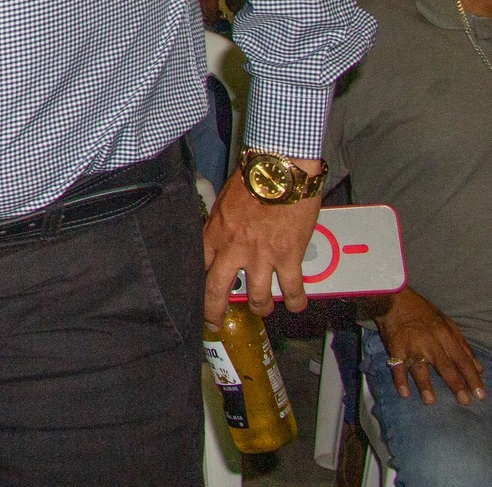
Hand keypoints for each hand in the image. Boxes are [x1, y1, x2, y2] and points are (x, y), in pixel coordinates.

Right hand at [193, 0, 239, 22]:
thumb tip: (232, 10)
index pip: (211, 13)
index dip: (217, 19)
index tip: (223, 18)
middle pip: (204, 13)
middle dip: (211, 18)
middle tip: (220, 17)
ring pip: (200, 8)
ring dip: (207, 12)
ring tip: (216, 10)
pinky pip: (198, 2)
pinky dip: (204, 6)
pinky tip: (210, 2)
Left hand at [202, 170, 321, 321]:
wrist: (279, 170)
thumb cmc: (252, 178)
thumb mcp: (225, 201)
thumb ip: (221, 224)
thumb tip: (221, 237)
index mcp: (215, 233)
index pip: (198, 267)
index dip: (196, 285)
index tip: (196, 295)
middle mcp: (233, 249)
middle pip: (217, 290)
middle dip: (214, 311)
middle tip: (215, 322)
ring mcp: (261, 256)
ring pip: (256, 298)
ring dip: (259, 307)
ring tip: (262, 309)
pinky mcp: (288, 256)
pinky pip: (292, 289)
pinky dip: (295, 301)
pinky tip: (296, 305)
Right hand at [374, 287, 484, 404]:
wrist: (394, 298)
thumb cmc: (423, 312)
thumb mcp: (447, 324)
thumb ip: (463, 346)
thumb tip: (479, 368)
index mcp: (445, 335)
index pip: (462, 360)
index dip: (472, 378)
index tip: (480, 395)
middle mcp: (430, 341)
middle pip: (445, 365)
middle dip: (456, 384)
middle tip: (465, 402)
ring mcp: (411, 344)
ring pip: (420, 366)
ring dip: (424, 384)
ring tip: (430, 401)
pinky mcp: (394, 346)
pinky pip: (397, 365)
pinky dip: (400, 379)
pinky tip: (404, 392)